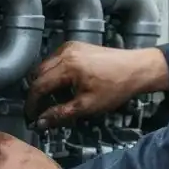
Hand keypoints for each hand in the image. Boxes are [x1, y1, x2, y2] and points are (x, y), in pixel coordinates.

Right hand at [25, 42, 168, 128]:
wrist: (137, 68)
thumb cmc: (115, 88)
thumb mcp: (87, 106)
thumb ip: (61, 113)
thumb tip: (41, 123)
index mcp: (67, 66)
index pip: (38, 86)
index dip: (32, 103)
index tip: (31, 116)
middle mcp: (64, 52)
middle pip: (38, 73)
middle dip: (36, 93)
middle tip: (40, 109)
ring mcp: (70, 46)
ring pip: (45, 65)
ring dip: (44, 82)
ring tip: (52, 99)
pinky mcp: (76, 45)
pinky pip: (56, 59)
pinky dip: (54, 72)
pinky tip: (63, 85)